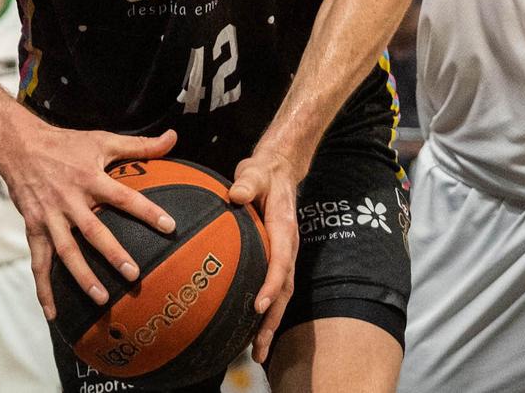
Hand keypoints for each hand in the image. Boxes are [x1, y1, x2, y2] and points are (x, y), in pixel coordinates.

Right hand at [0, 116, 176, 319]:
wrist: (19, 146)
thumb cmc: (66, 143)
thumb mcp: (103, 139)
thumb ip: (140, 144)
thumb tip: (173, 137)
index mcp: (90, 178)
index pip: (124, 196)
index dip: (147, 211)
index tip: (170, 226)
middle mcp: (70, 200)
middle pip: (93, 231)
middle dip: (112, 253)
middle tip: (133, 274)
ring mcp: (50, 217)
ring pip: (66, 252)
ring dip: (82, 276)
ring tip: (101, 299)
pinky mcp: (34, 229)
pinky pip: (38, 263)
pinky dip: (44, 289)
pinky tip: (53, 312)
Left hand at [227, 142, 303, 364]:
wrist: (279, 170)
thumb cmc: (264, 173)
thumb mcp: (255, 172)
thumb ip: (247, 182)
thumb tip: (235, 194)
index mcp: (285, 229)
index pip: (281, 262)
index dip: (271, 285)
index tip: (258, 306)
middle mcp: (289, 247)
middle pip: (285, 290)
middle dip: (272, 320)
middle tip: (259, 349)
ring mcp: (284, 255)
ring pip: (282, 295)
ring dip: (270, 324)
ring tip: (258, 353)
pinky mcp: (276, 258)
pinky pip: (274, 289)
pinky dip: (266, 312)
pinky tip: (251, 330)